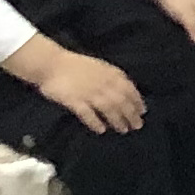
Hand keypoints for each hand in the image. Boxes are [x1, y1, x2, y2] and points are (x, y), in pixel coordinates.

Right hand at [19, 37, 144, 134]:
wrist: (51, 64)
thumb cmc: (75, 65)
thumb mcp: (100, 66)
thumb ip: (112, 78)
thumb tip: (125, 91)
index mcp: (110, 74)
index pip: (129, 89)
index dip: (137, 101)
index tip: (142, 112)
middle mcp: (103, 83)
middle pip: (121, 101)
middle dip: (131, 114)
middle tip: (137, 126)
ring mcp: (89, 92)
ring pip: (108, 108)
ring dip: (117, 120)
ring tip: (123, 130)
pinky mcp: (74, 101)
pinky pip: (88, 114)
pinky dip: (95, 122)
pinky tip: (101, 130)